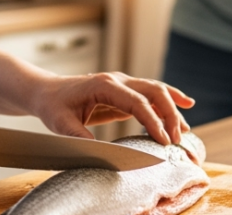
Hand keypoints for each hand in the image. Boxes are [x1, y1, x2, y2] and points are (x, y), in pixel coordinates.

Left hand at [25, 71, 193, 144]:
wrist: (46, 92)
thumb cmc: (53, 106)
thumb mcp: (61, 124)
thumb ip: (79, 136)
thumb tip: (100, 151)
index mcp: (103, 85)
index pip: (137, 102)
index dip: (153, 121)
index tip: (164, 141)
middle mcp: (117, 80)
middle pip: (153, 91)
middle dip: (169, 114)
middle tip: (177, 139)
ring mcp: (122, 83)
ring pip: (156, 90)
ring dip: (172, 108)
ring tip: (185, 130)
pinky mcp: (124, 91)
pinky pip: (150, 94)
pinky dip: (169, 99)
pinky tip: (186, 104)